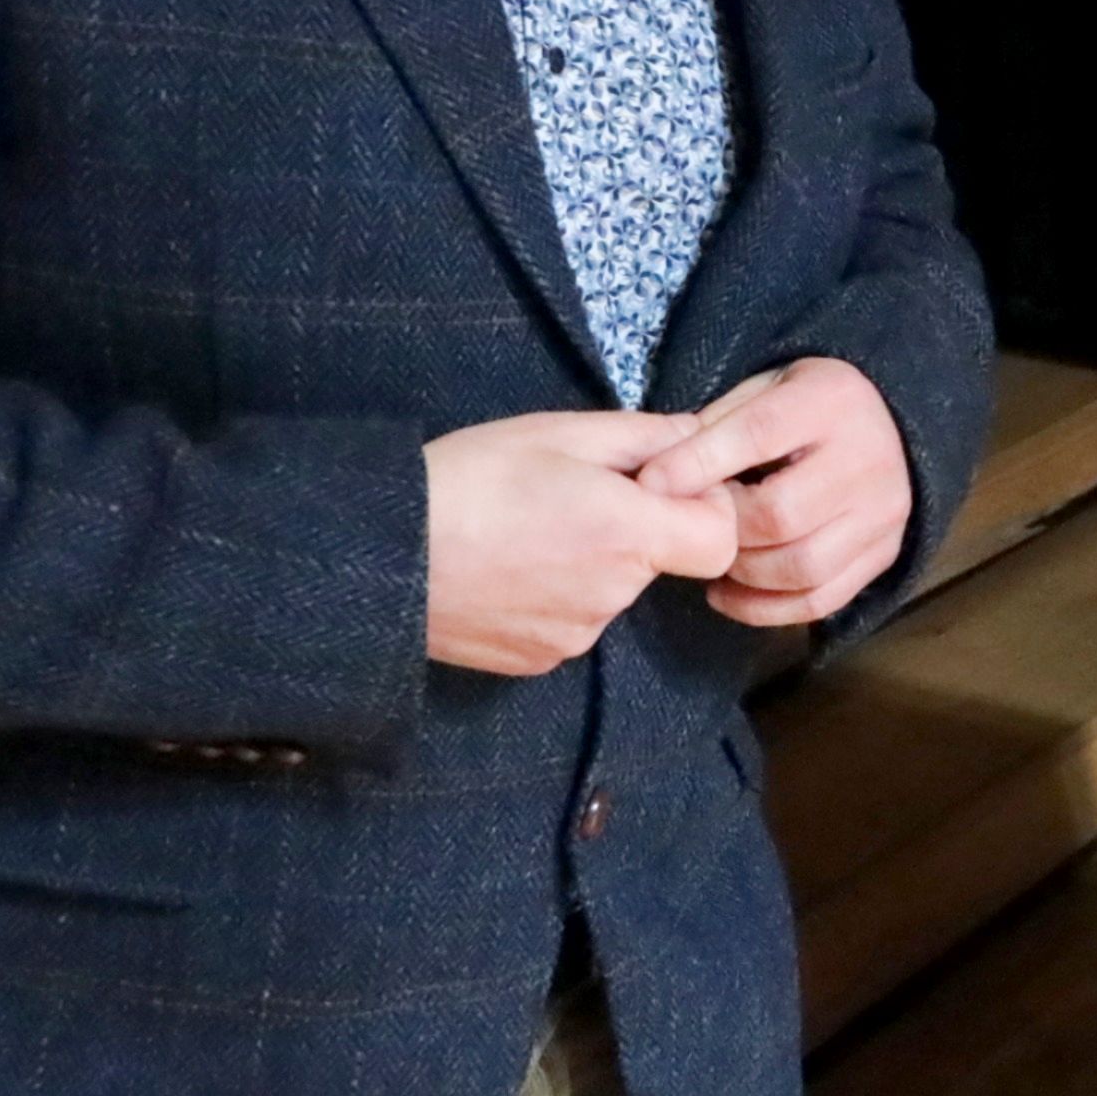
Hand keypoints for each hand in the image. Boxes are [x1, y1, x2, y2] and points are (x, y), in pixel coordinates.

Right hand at [425, 409, 739, 675]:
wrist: (376, 556)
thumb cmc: (466, 480)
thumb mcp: (557, 433)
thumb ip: (643, 436)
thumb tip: (699, 434)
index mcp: (627, 535)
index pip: (720, 541)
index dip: (702, 509)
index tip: (657, 485)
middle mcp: (611, 596)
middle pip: (659, 561)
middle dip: (634, 528)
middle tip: (567, 495)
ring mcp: (573, 638)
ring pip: (611, 591)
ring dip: (589, 561)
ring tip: (524, 530)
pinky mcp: (535, 662)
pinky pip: (570, 622)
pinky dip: (553, 595)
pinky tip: (506, 567)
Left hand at [638, 358, 915, 628]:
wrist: (889, 423)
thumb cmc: (805, 406)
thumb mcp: (762, 389)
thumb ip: (716, 427)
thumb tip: (659, 479)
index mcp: (830, 401)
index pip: (758, 434)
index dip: (699, 464)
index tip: (651, 484)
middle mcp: (867, 458)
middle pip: (781, 514)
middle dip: (723, 528)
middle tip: (689, 527)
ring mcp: (883, 512)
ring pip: (802, 566)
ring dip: (742, 573)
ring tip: (711, 560)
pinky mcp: (885, 553)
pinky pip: (821, 600)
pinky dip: (766, 609)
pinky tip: (730, 595)